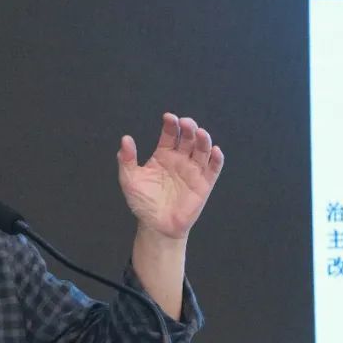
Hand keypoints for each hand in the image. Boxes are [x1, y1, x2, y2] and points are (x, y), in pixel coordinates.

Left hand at [116, 113, 223, 239]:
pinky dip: (216, 159)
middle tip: (186, 123)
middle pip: (188, 138)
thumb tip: (125, 139)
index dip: (171, 124)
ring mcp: (193, 170)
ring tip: (200, 133)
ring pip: (202, 150)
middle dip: (188, 128)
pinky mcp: (204, 184)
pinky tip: (214, 150)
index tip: (168, 117)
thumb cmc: (143, 202)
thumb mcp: (129, 180)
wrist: (156, 226)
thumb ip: (127, 159)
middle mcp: (180, 159)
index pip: (170, 134)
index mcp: (163, 155)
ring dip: (203, 140)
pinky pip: (213, 168)